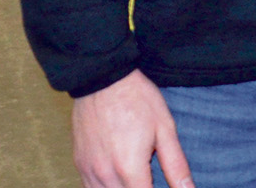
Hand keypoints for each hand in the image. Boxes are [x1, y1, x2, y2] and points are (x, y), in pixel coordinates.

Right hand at [72, 70, 193, 187]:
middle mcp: (105, 175)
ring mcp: (89, 170)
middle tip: (151, 178)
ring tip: (137, 178)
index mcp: (129, 168)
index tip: (163, 185)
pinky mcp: (79, 163)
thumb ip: (176, 166)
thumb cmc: (137, 99)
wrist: (103, 78)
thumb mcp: (165, 129)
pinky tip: (119, 179)